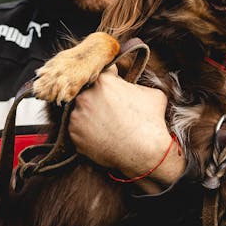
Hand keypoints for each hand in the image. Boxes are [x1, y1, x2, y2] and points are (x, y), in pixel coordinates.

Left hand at [68, 67, 185, 191]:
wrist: (144, 153)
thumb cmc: (151, 123)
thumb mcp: (152, 93)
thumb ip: (136, 84)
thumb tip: (132, 85)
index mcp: (103, 81)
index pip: (103, 72)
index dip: (111, 78)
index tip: (114, 85)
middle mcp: (85, 96)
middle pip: (88, 91)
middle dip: (98, 98)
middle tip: (111, 110)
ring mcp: (77, 116)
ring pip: (81, 110)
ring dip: (90, 115)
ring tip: (106, 125)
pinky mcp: (73, 135)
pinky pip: (77, 129)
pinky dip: (86, 132)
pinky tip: (101, 136)